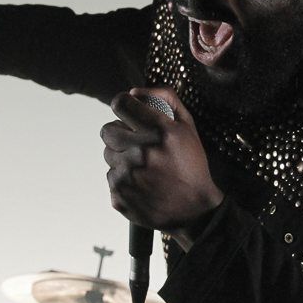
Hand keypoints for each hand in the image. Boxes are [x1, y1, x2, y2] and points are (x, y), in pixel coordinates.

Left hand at [102, 86, 223, 248]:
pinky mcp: (119, 195)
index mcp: (159, 133)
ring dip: (122, 157)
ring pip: (108, 154)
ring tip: (143, 167)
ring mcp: (128, 176)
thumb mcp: (188, 127)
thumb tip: (133, 92)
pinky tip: (142, 183)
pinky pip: (111, 177)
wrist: (195, 211)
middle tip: (136, 143)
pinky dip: (123, 179)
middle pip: (107, 130)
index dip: (122, 105)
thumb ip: (165, 99)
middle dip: (119, 133)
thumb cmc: (192, 165)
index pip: (120, 104)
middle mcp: (141, 153)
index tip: (127, 111)